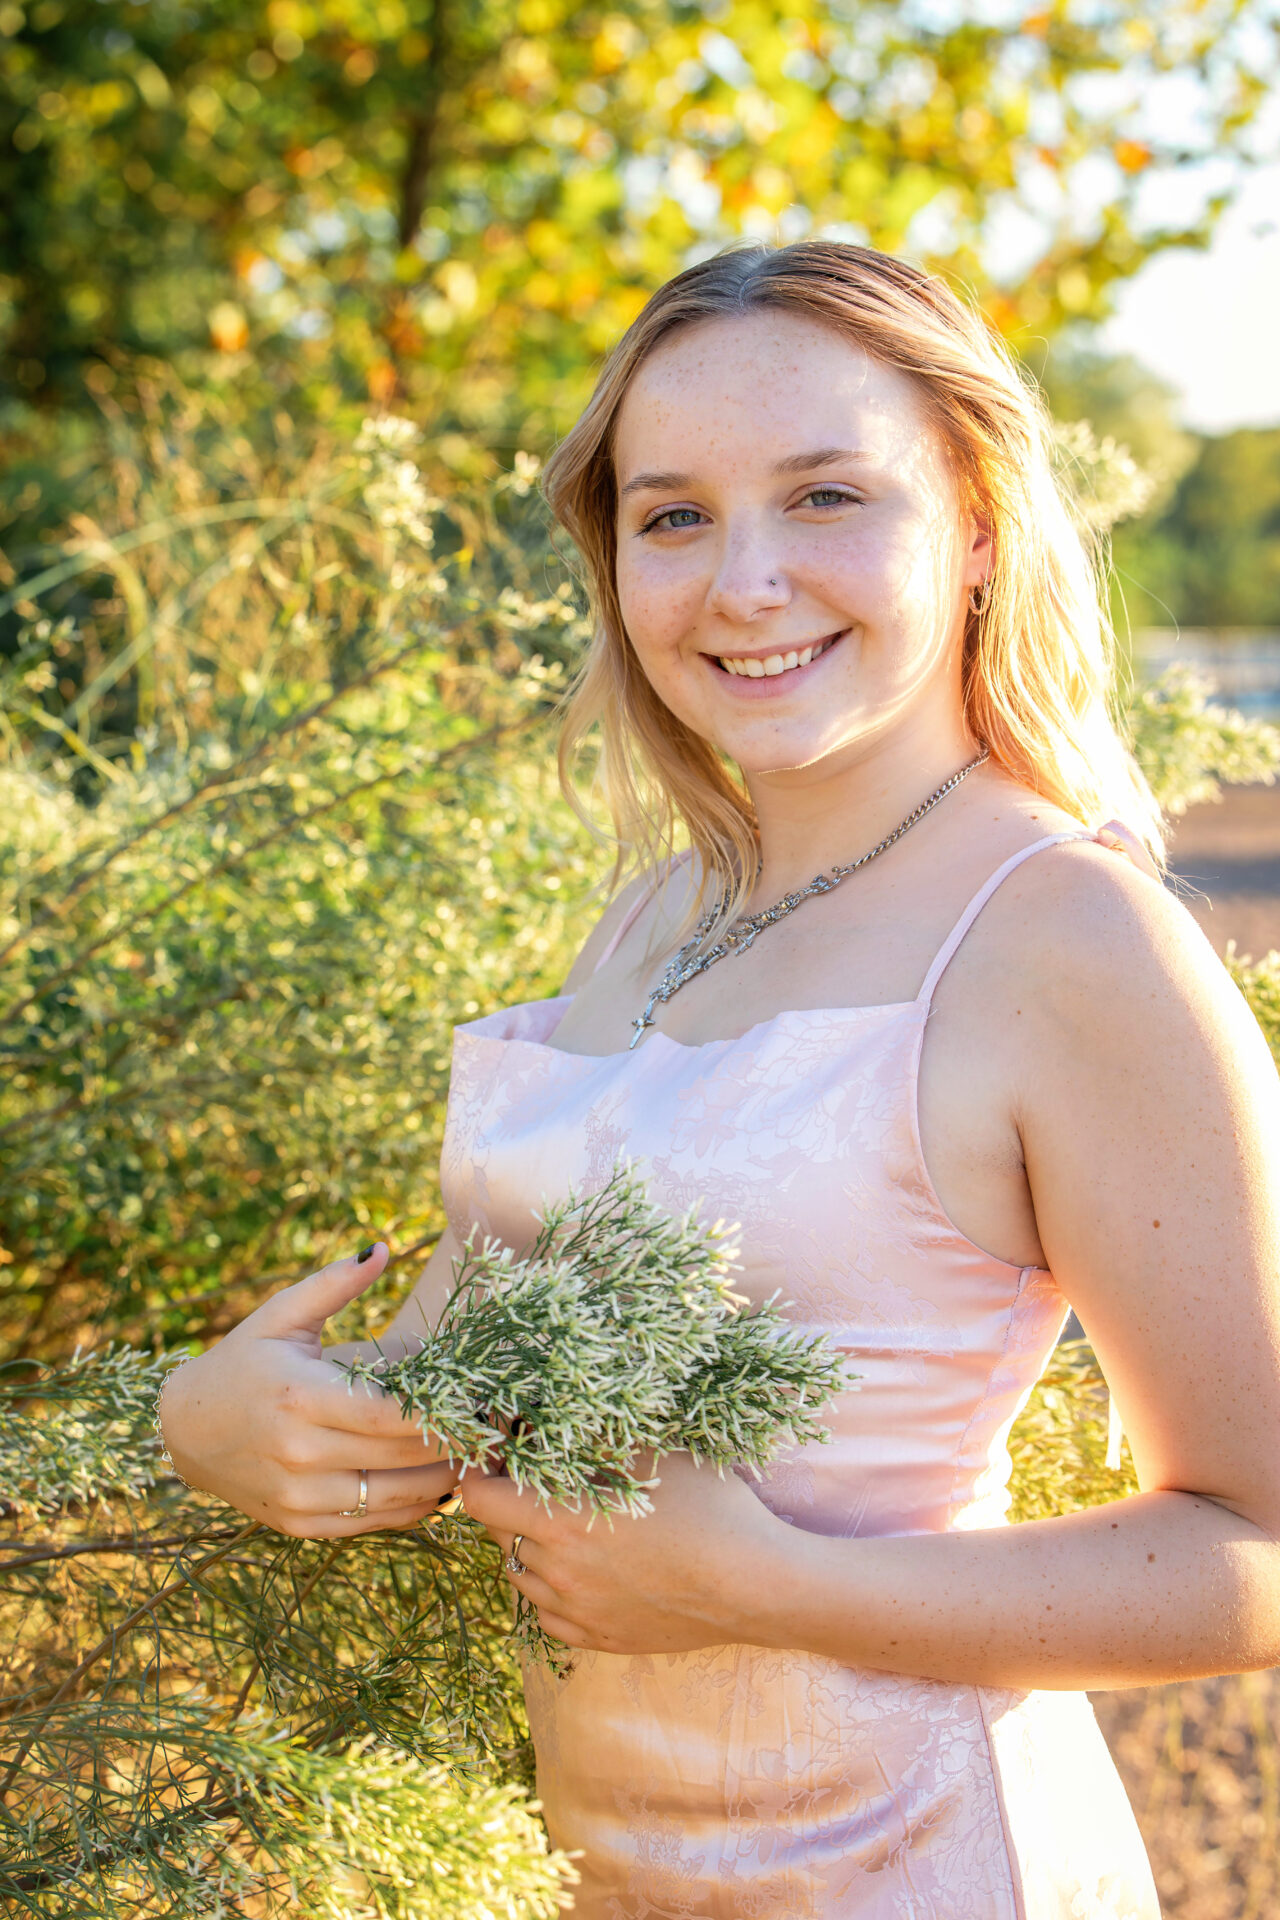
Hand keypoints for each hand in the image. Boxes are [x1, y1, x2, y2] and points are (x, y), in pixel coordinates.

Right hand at [159, 1244, 460, 1536]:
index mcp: (299, 1397)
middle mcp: (299, 1453)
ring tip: (473, 1454)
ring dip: (442, 1479)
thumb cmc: (242, 1362)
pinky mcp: (301, 1524)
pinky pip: (374, 1522)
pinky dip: (413, 1506)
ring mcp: (300, 1496)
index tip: (480, 1399)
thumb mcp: (281, 1316)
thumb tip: (381, 1249)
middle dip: (454, 1443)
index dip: (443, 1413)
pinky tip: (435, 1480)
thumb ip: (334, 1283)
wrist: (185, 1430)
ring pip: (396, 1498)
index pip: (391, 1416)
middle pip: (402, 1457)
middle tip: (491, 1426)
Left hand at [461, 1452, 785, 1655]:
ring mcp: (575, 1613)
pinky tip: (584, 1565)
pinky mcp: (596, 1639)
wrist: (757, 1586)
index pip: (476, 1497)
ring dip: (528, 1543)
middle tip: (539, 1478)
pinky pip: (547, 1612)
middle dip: (508, 1499)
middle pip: (496, 1531)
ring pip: (520, 1573)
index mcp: (562, 1522)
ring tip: (568, 1520)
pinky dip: (552, 1586)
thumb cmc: (709, 1508)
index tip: (498, 1453)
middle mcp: (558, 1573)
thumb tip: (540, 1420)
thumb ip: (588, 1439)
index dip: (479, 1469)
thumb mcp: (649, 1454)